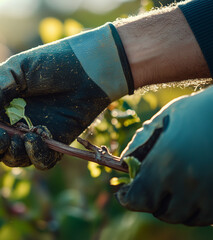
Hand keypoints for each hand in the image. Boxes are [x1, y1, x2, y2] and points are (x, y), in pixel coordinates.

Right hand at [0, 23, 132, 169]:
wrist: (88, 68)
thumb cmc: (50, 63)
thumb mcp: (16, 70)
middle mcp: (10, 126)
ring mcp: (30, 137)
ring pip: (12, 160)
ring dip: (12, 152)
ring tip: (21, 135)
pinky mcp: (53, 145)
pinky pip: (39, 162)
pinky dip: (35, 155)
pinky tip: (37, 138)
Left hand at [116, 86, 212, 225]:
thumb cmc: (197, 110)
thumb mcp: (164, 119)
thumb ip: (141, 141)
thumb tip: (124, 162)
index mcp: (165, 163)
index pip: (139, 199)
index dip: (128, 198)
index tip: (124, 193)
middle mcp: (187, 182)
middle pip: (161, 212)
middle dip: (152, 202)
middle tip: (150, 191)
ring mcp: (209, 192)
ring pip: (184, 218)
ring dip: (174, 208)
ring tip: (172, 192)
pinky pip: (206, 218)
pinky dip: (196, 211)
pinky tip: (192, 195)